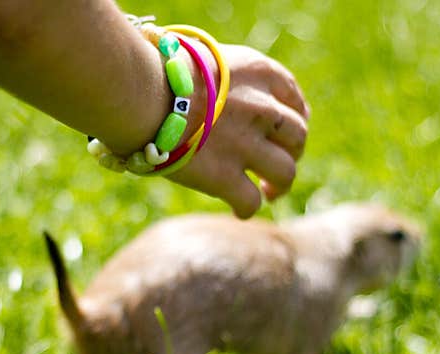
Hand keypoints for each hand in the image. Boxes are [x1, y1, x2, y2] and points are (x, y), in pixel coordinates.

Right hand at [169, 44, 309, 217]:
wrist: (142, 92)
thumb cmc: (158, 70)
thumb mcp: (204, 57)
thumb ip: (223, 76)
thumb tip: (216, 91)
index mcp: (259, 74)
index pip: (293, 99)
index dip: (295, 118)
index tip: (284, 132)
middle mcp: (262, 108)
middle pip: (297, 137)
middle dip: (291, 152)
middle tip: (275, 163)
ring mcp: (246, 145)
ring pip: (286, 172)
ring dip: (280, 185)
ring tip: (269, 192)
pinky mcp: (224, 176)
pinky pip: (250, 201)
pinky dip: (246, 208)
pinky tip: (238, 210)